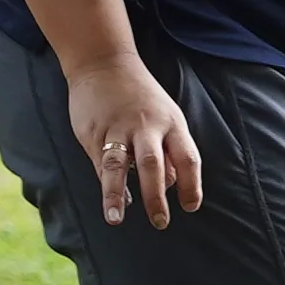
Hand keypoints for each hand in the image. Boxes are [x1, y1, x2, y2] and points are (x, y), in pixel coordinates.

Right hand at [72, 55, 205, 228]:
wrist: (103, 63)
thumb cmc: (141, 97)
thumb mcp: (167, 117)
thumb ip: (171, 152)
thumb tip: (171, 187)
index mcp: (171, 122)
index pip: (188, 157)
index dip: (192, 184)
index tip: (190, 207)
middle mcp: (145, 126)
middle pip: (153, 164)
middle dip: (157, 196)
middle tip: (161, 222)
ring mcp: (116, 128)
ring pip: (116, 165)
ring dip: (115, 194)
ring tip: (115, 218)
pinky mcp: (92, 131)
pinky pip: (99, 163)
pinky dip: (107, 185)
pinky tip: (114, 203)